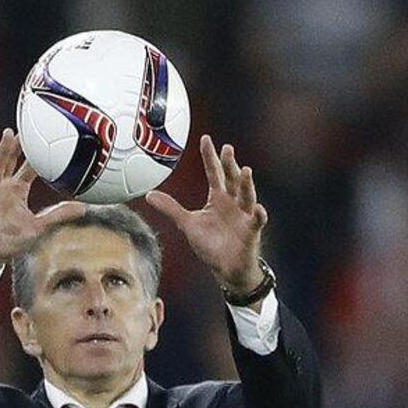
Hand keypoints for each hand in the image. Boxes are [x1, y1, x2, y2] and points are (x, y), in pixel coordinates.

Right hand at [0, 129, 85, 283]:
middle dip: (17, 144)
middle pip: (10, 160)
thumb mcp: (38, 228)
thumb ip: (58, 216)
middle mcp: (3, 188)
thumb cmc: (9, 242)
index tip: (46, 136)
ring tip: (8, 135)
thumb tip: (84, 208)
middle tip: (27, 125)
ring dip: (1, 152)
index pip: (28, 167)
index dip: (36, 154)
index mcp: (17, 191)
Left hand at [145, 135, 267, 293]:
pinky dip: (258, 215)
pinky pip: (256, 221)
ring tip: (245, 171)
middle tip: (227, 149)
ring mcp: (244, 215)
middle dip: (230, 165)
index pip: (214, 173)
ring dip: (246, 185)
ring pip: (246, 196)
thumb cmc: (210, 245)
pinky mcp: (251, 231)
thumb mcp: (187, 224)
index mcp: (218, 198)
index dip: (210, 157)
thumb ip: (171, 208)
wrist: (226, 268)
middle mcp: (232, 202)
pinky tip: (258, 209)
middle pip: (232, 179)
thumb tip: (150, 195)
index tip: (205, 139)